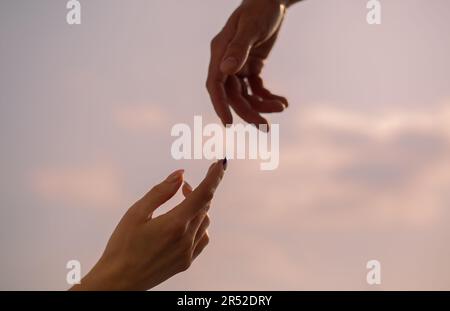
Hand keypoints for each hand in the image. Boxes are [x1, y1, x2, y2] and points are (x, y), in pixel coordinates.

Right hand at [70, 160, 225, 290]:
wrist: (119, 280)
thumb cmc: (123, 246)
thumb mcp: (137, 213)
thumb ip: (161, 192)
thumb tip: (180, 176)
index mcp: (175, 224)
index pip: (203, 194)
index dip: (214, 176)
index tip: (220, 163)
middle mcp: (187, 238)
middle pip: (204, 206)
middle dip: (197, 191)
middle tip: (183, 186)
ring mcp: (188, 252)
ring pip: (204, 221)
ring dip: (198, 207)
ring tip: (181, 202)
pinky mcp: (187, 262)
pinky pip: (202, 238)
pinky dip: (199, 225)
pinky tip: (185, 223)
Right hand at [207, 0, 289, 129]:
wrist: (272, 0)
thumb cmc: (260, 9)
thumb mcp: (250, 27)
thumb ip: (238, 49)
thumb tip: (226, 70)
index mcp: (220, 53)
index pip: (215, 85)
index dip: (220, 105)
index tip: (228, 123)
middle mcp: (226, 62)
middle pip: (233, 95)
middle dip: (248, 112)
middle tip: (265, 127)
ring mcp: (238, 66)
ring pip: (245, 95)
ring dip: (261, 105)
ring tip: (281, 107)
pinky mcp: (251, 67)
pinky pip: (257, 89)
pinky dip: (268, 96)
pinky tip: (282, 101)